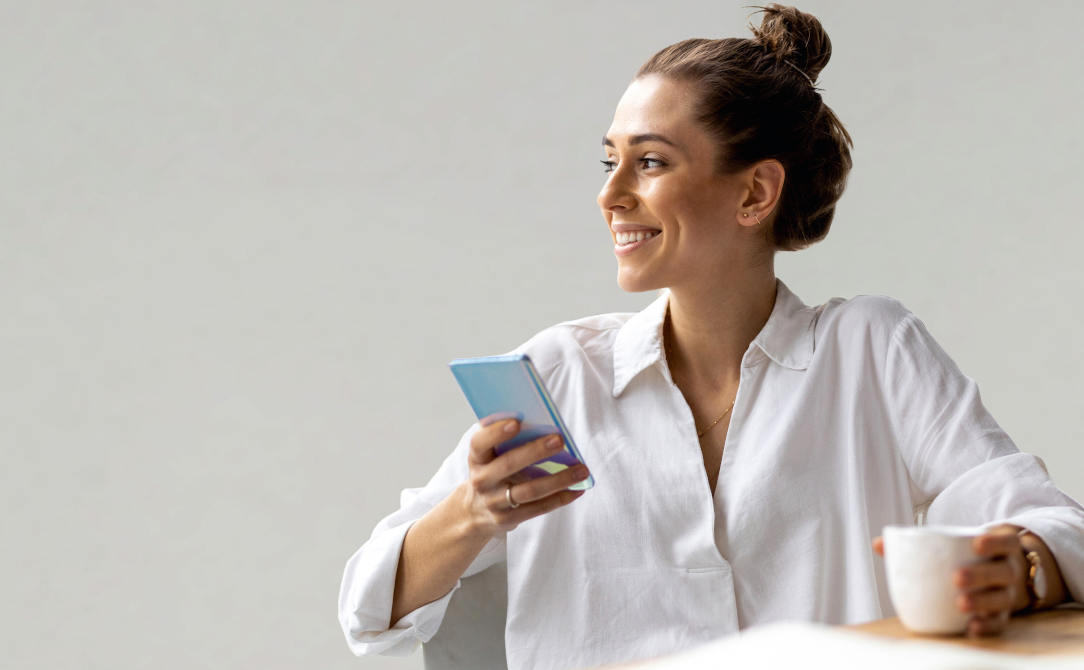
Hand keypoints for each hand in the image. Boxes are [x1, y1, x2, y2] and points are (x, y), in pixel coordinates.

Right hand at [463, 416, 589, 534]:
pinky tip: (577, 489)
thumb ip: (505, 442)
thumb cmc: (490, 472)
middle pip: (509, 464)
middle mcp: (482, 480)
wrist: (473, 512)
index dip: (496, 432)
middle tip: (559, 439)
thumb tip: (541, 423)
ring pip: (529, 490)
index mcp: (476, 458)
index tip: (516, 422)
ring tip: (581, 469)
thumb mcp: (488, 457)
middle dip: (535, 451)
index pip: (479, 443)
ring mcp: (494, 502)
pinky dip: (560, 498)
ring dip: (558, 479)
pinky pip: (538, 508)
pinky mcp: (507, 519)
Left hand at [873, 525, 1027, 636]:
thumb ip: (919, 542)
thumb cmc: (968, 557)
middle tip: (956, 578)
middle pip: (1003, 572)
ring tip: (960, 604)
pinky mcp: (1003, 615)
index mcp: (1001, 549)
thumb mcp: (955, 544)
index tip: (976, 544)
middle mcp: (1010, 571)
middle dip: (980, 575)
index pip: (1006, 542)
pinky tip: (969, 627)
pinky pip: (999, 623)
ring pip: (1001, 599)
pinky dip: (986, 626)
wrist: (1001, 574)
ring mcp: (1008, 595)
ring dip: (982, 602)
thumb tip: (879, 544)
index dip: (994, 542)